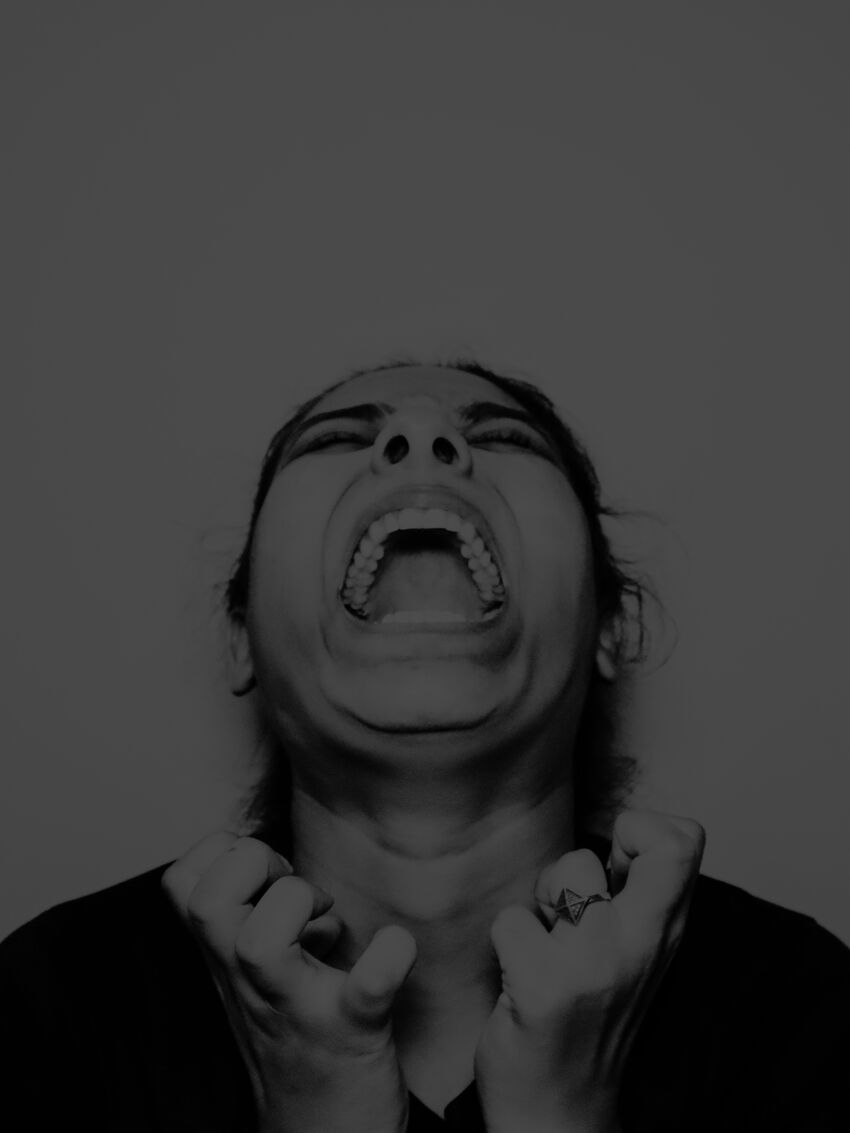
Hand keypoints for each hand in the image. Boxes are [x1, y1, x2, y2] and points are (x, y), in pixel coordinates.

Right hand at [162, 832, 416, 1132]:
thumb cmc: (297, 1040)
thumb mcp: (257, 973)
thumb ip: (255, 916)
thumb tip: (278, 860)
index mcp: (228, 961)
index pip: (182, 880)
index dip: (221, 852)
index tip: (266, 871)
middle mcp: (250, 982)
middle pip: (206, 899)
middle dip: (252, 864)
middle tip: (296, 890)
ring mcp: (297, 1008)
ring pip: (258, 942)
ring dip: (300, 904)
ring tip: (330, 925)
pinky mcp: (353, 1032)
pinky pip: (365, 989)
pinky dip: (385, 960)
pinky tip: (395, 946)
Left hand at [474, 810, 704, 1132]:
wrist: (558, 1112)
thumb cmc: (588, 1018)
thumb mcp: (634, 952)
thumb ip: (634, 893)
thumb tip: (621, 829)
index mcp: (664, 931)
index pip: (685, 838)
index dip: (644, 829)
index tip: (613, 870)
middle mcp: (641, 944)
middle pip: (646, 841)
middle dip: (590, 856)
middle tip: (572, 905)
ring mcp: (596, 965)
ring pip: (565, 869)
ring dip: (541, 900)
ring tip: (545, 945)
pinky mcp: (545, 986)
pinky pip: (510, 920)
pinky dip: (504, 942)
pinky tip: (519, 978)